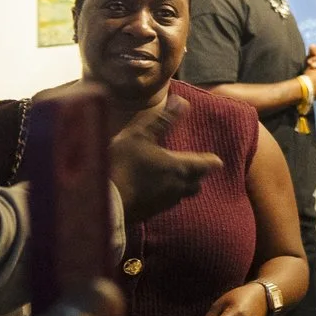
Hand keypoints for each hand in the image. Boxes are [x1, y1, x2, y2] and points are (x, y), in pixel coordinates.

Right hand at [111, 98, 222, 222]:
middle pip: (197, 183)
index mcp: (181, 168)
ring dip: (180, 186)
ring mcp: (164, 203)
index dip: (211, 160)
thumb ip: (163, 120)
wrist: (101, 200)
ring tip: (170, 177)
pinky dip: (162, 195)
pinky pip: (163, 203)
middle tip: (192, 166)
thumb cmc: (122, 164)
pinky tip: (150, 190)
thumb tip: (183, 101)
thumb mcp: (140, 135)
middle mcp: (178, 188)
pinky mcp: (149, 214)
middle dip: (197, 175)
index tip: (214, 158)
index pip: (207, 165)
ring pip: (181, 195)